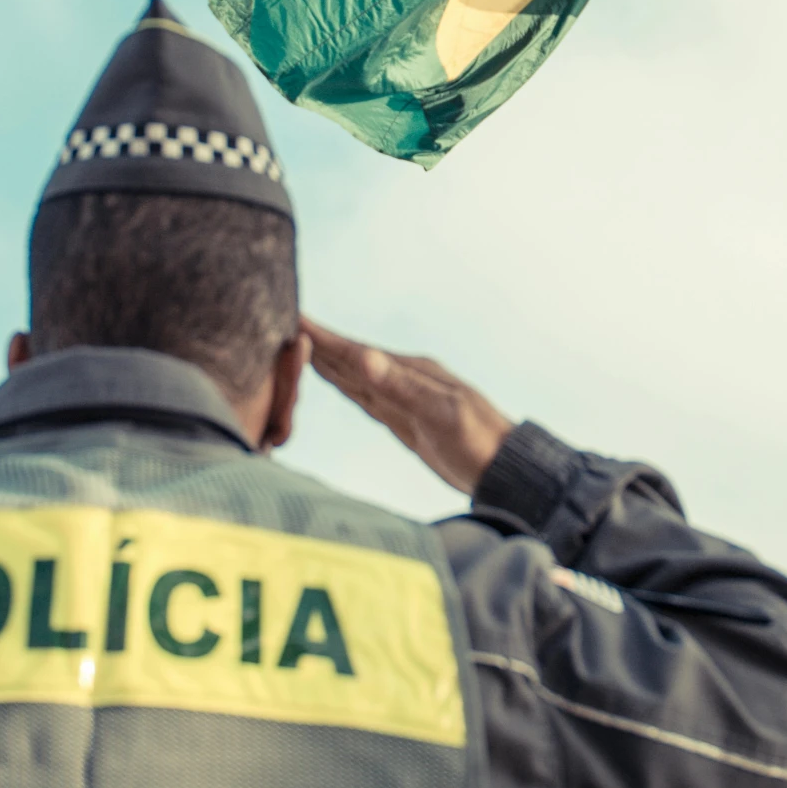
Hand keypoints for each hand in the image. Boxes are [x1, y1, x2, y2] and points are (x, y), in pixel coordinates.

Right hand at [303, 317, 514, 495]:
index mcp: (411, 371)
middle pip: (351, 359)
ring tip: (298, 344)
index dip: (324, 338)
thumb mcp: (440, 412)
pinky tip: (333, 377)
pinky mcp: (403, 421)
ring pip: (355, 376)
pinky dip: (345, 384)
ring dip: (327, 361)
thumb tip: (362, 356)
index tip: (294, 317)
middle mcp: (404, 379)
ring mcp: (403, 399)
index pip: (357, 352)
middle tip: (283, 322)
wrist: (503, 470)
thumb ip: (400, 386)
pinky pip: (365, 397)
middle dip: (318, 343)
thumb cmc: (478, 441)